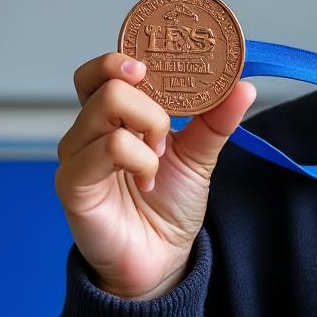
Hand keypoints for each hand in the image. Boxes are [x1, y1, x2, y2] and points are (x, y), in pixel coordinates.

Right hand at [54, 54, 256, 300]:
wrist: (161, 259)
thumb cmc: (168, 205)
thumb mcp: (200, 155)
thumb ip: (216, 120)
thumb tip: (244, 86)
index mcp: (114, 115)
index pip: (104, 69)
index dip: (127, 57)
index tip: (158, 64)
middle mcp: (88, 128)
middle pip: (106, 78)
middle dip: (150, 97)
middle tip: (168, 127)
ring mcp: (76, 153)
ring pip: (108, 104)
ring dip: (150, 126)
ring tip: (159, 158)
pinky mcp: (72, 182)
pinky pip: (108, 147)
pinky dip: (140, 158)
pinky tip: (148, 179)